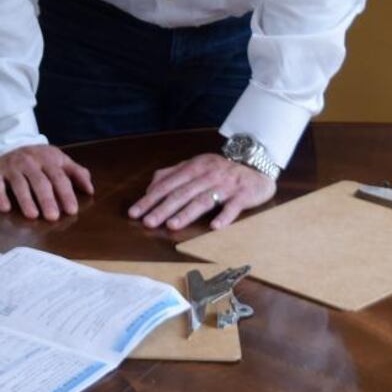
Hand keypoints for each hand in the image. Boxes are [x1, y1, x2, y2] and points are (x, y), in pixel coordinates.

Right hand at [0, 144, 93, 220]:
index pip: (59, 177)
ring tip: (32, 215)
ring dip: (26, 200)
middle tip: (53, 217)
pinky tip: (5, 208)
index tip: (72, 210)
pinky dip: (0, 196)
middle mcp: (30, 162)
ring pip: (19, 184)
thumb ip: (75, 172)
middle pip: (40, 181)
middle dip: (47, 199)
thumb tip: (90, 189)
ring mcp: (12, 167)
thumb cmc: (37, 158)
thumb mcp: (58, 159)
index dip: (66, 194)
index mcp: (48, 159)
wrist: (6, 142)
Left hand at [128, 153, 275, 230]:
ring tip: (172, 225)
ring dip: (187, 213)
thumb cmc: (220, 169)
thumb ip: (172, 174)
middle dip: (163, 208)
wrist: (256, 164)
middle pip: (182, 193)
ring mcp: (226, 185)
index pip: (167, 185)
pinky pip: (233, 207)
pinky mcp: (244, 195)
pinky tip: (214, 226)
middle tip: (148, 222)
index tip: (134, 212)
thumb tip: (150, 187)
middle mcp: (207, 175)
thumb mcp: (195, 165)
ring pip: (204, 200)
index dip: (150, 199)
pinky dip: (225, 216)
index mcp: (193, 167)